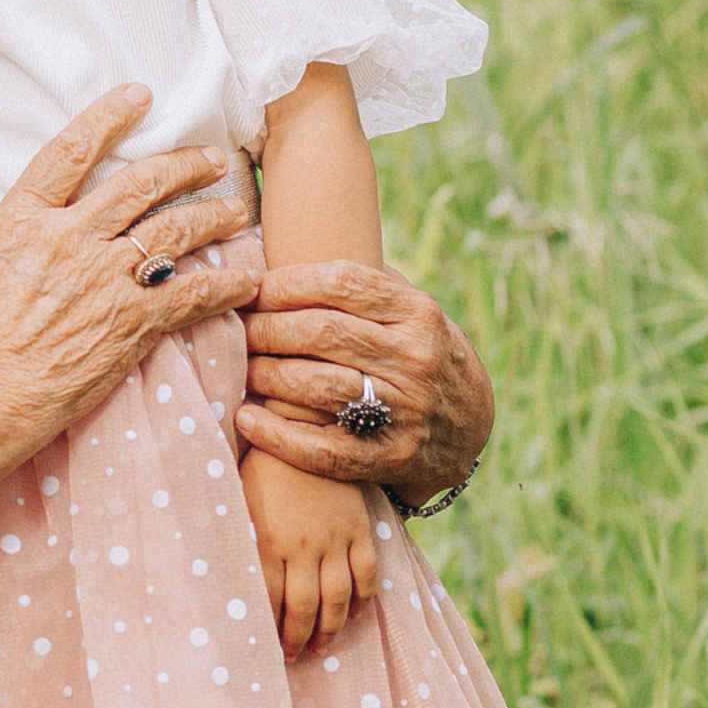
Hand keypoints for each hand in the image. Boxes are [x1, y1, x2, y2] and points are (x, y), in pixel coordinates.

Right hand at [0, 84, 257, 469]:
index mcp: (19, 223)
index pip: (71, 150)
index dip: (109, 116)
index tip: (140, 95)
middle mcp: (69, 240)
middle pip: (141, 184)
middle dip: (183, 164)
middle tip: (209, 156)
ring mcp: (104, 279)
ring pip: (175, 230)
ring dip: (213, 215)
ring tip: (236, 207)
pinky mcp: (131, 323)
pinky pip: (192, 294)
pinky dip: (226, 285)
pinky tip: (248, 279)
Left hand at [234, 260, 493, 506]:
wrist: (469, 427)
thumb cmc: (418, 353)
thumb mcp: (411, 311)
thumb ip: (364, 286)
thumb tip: (284, 250)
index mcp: (418, 312)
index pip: (340, 283)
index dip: (285, 284)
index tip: (251, 289)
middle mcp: (415, 358)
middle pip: (320, 332)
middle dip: (266, 329)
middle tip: (238, 330)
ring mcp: (405, 411)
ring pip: (317, 385)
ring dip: (266, 375)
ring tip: (242, 368)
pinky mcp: (390, 457)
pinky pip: (324, 449)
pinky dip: (279, 435)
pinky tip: (248, 419)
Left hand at [242, 448, 377, 660]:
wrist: (300, 422)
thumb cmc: (259, 461)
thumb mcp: (237, 498)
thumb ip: (240, 538)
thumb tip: (224, 575)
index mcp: (266, 539)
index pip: (267, 598)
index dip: (266, 626)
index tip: (261, 646)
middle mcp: (302, 545)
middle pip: (303, 607)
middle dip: (296, 638)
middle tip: (291, 657)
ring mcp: (334, 537)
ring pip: (337, 598)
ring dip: (328, 630)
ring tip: (319, 648)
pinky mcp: (357, 527)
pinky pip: (366, 572)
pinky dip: (362, 599)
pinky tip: (353, 615)